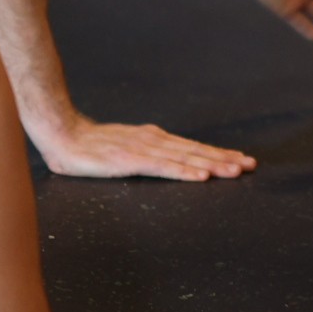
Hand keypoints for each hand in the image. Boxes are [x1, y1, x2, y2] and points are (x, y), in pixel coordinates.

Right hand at [34, 117, 254, 181]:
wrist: (62, 134)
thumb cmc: (90, 147)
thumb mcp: (124, 148)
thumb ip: (144, 154)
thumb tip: (163, 160)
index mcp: (153, 139)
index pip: (191, 148)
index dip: (217, 154)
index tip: (240, 160)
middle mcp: (153, 141)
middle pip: (195, 152)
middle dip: (224, 159)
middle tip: (250, 166)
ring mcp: (143, 150)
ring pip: (185, 159)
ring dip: (212, 165)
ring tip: (235, 171)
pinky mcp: (131, 161)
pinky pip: (163, 168)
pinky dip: (185, 172)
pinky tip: (201, 177)